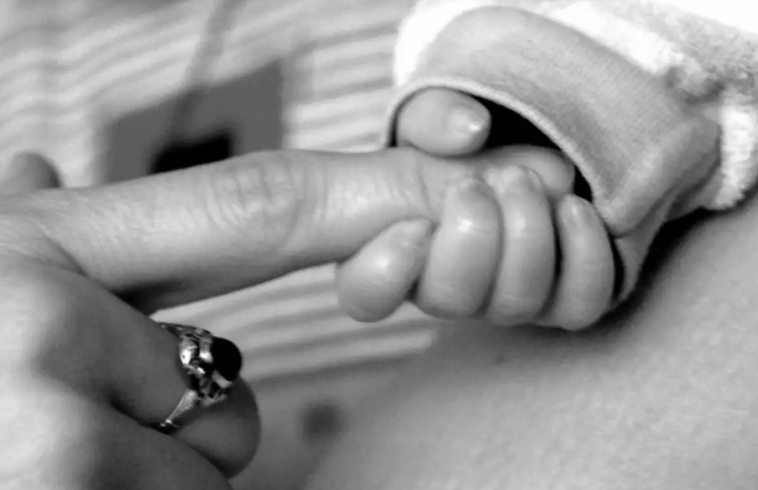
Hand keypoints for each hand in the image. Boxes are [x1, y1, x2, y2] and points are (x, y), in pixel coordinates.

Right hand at [0, 145, 589, 487]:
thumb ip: (20, 237)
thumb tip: (43, 171)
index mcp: (29, 251)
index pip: (250, 207)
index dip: (368, 196)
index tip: (454, 189)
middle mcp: (34, 313)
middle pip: (224, 388)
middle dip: (176, 421)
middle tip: (56, 425)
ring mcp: (45, 422)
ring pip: (200, 469)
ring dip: (136, 485)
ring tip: (32, 470)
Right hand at [336, 89, 616, 329]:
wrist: (511, 152)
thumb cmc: (453, 142)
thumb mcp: (428, 117)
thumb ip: (434, 118)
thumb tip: (472, 130)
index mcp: (388, 252)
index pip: (367, 296)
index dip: (390, 273)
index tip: (415, 226)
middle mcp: (442, 287)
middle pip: (450, 300)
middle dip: (472, 235)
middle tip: (476, 182)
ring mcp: (499, 298)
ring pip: (515, 304)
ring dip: (527, 236)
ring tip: (523, 180)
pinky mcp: (556, 296)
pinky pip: (577, 306)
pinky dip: (584, 257)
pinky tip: (573, 209)